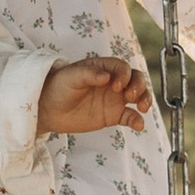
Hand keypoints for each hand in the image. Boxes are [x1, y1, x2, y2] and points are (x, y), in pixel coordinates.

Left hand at [39, 53, 153, 136]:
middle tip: (130, 96)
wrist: (49, 109)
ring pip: (138, 96)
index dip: (124, 75)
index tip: (116, 86)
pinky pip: (130, 117)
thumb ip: (88, 74)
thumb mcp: (71, 77)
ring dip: (145, 99)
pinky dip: (137, 120)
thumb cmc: (59, 86)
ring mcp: (114, 99)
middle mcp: (112, 82)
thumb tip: (107, 76)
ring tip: (142, 108)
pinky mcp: (113, 115)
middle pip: (136, 79)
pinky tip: (138, 126)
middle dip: (139, 86)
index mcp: (103, 68)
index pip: (122, 68)